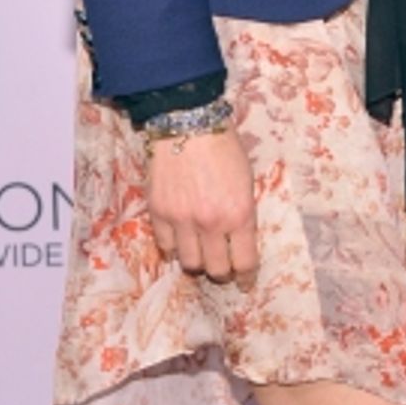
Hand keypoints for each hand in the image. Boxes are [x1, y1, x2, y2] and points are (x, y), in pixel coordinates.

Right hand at [146, 127, 257, 281]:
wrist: (189, 123)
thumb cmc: (225, 147)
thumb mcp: (246, 180)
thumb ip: (241, 213)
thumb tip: (238, 239)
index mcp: (239, 213)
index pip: (244, 262)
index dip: (245, 277)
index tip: (245, 281)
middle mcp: (211, 223)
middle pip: (216, 270)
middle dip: (222, 272)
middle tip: (223, 268)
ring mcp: (182, 220)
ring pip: (189, 263)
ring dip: (197, 262)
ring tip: (201, 253)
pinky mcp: (159, 213)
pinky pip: (165, 247)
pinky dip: (174, 248)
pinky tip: (179, 240)